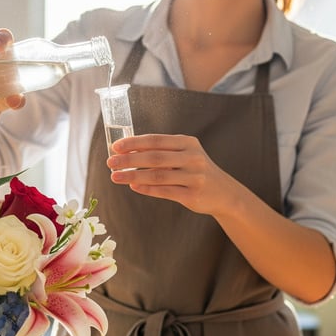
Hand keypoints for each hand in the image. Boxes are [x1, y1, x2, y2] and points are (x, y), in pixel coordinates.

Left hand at [106, 134, 238, 215]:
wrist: (224, 193)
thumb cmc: (196, 171)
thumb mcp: (185, 156)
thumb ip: (162, 153)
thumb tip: (128, 153)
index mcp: (188, 143)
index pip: (156, 140)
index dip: (134, 143)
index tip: (115, 147)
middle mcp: (193, 158)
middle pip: (155, 157)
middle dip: (129, 159)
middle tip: (110, 162)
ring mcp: (194, 177)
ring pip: (158, 176)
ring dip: (133, 175)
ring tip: (115, 177)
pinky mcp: (192, 195)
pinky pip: (164, 191)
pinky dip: (147, 189)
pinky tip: (133, 186)